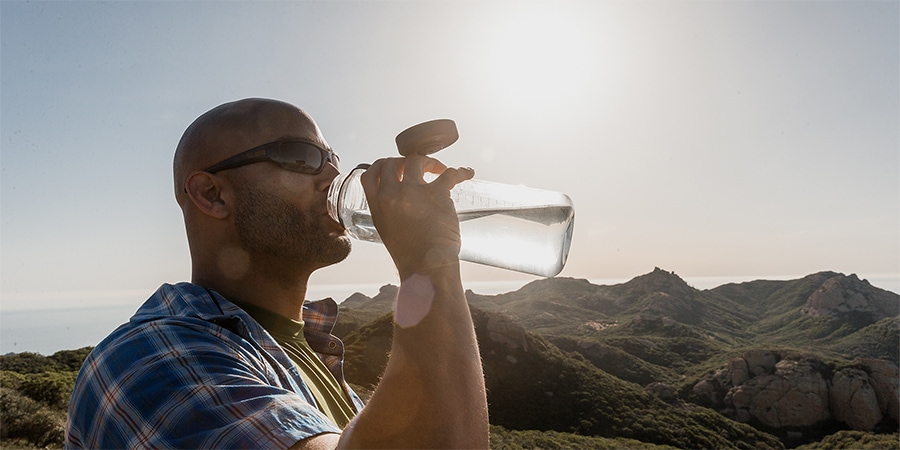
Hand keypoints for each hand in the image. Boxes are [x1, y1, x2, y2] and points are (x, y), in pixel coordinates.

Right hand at [360, 155, 473, 278]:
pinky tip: (467, 173)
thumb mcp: (388, 233)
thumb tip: (400, 203)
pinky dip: (461, 172)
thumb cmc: (411, 256)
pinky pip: (449, 174)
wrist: (427, 268)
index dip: (381, 166)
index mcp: (378, 207)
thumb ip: (390, 214)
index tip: (393, 166)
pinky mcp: (437, 194)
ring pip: (417, 160)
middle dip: (405, 161)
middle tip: (418, 167)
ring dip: (429, 162)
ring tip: (440, 169)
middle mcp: (392, 195)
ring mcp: (413, 192)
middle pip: (393, 163)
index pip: (369, 174)